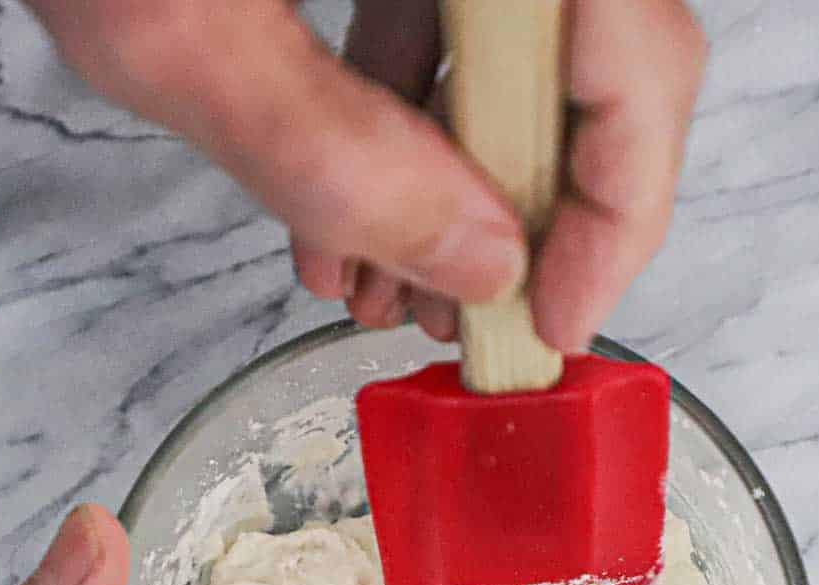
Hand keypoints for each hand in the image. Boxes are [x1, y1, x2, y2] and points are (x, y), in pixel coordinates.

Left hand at [27, 0, 705, 353]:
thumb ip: (338, 155)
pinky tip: (345, 211)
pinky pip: (446, 28)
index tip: (555, 320)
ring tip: (388, 289)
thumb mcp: (177, 29)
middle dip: (529, 220)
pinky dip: (404, 129)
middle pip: (599, 67)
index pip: (641, 61)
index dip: (618, 216)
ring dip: (459, 193)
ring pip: (520, 61)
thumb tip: (477, 265)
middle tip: (474, 321)